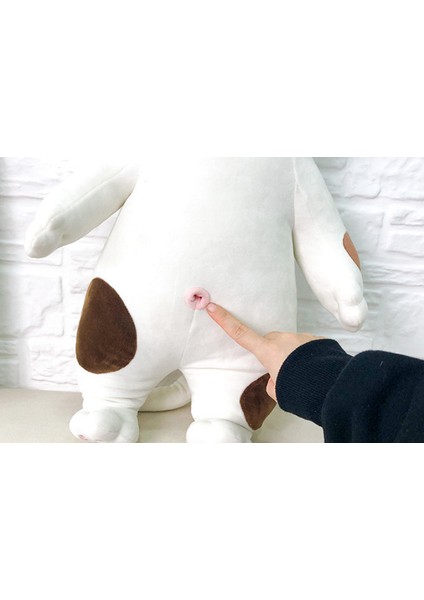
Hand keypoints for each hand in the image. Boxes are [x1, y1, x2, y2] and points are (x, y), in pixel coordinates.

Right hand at [206, 303, 322, 400]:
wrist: (331, 384)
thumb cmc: (300, 389)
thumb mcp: (277, 392)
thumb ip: (272, 382)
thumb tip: (277, 376)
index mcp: (268, 351)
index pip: (240, 334)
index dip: (224, 321)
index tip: (212, 307)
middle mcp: (283, 339)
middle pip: (271, 342)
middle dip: (274, 353)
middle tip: (284, 373)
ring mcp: (301, 337)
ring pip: (292, 346)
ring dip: (294, 357)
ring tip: (305, 375)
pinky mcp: (316, 340)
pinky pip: (308, 348)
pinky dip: (309, 357)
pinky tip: (316, 370)